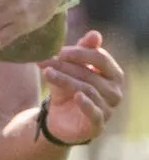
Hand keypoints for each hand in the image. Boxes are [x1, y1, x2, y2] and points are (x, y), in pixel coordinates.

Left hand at [38, 30, 124, 144]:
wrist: (59, 118)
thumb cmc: (68, 88)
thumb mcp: (71, 68)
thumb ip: (82, 51)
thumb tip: (95, 34)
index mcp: (113, 75)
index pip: (100, 58)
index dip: (79, 53)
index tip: (58, 50)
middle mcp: (115, 92)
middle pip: (90, 74)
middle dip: (66, 66)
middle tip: (45, 60)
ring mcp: (108, 109)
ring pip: (87, 90)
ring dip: (65, 79)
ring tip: (46, 72)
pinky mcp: (97, 125)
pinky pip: (95, 113)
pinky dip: (86, 104)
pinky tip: (76, 96)